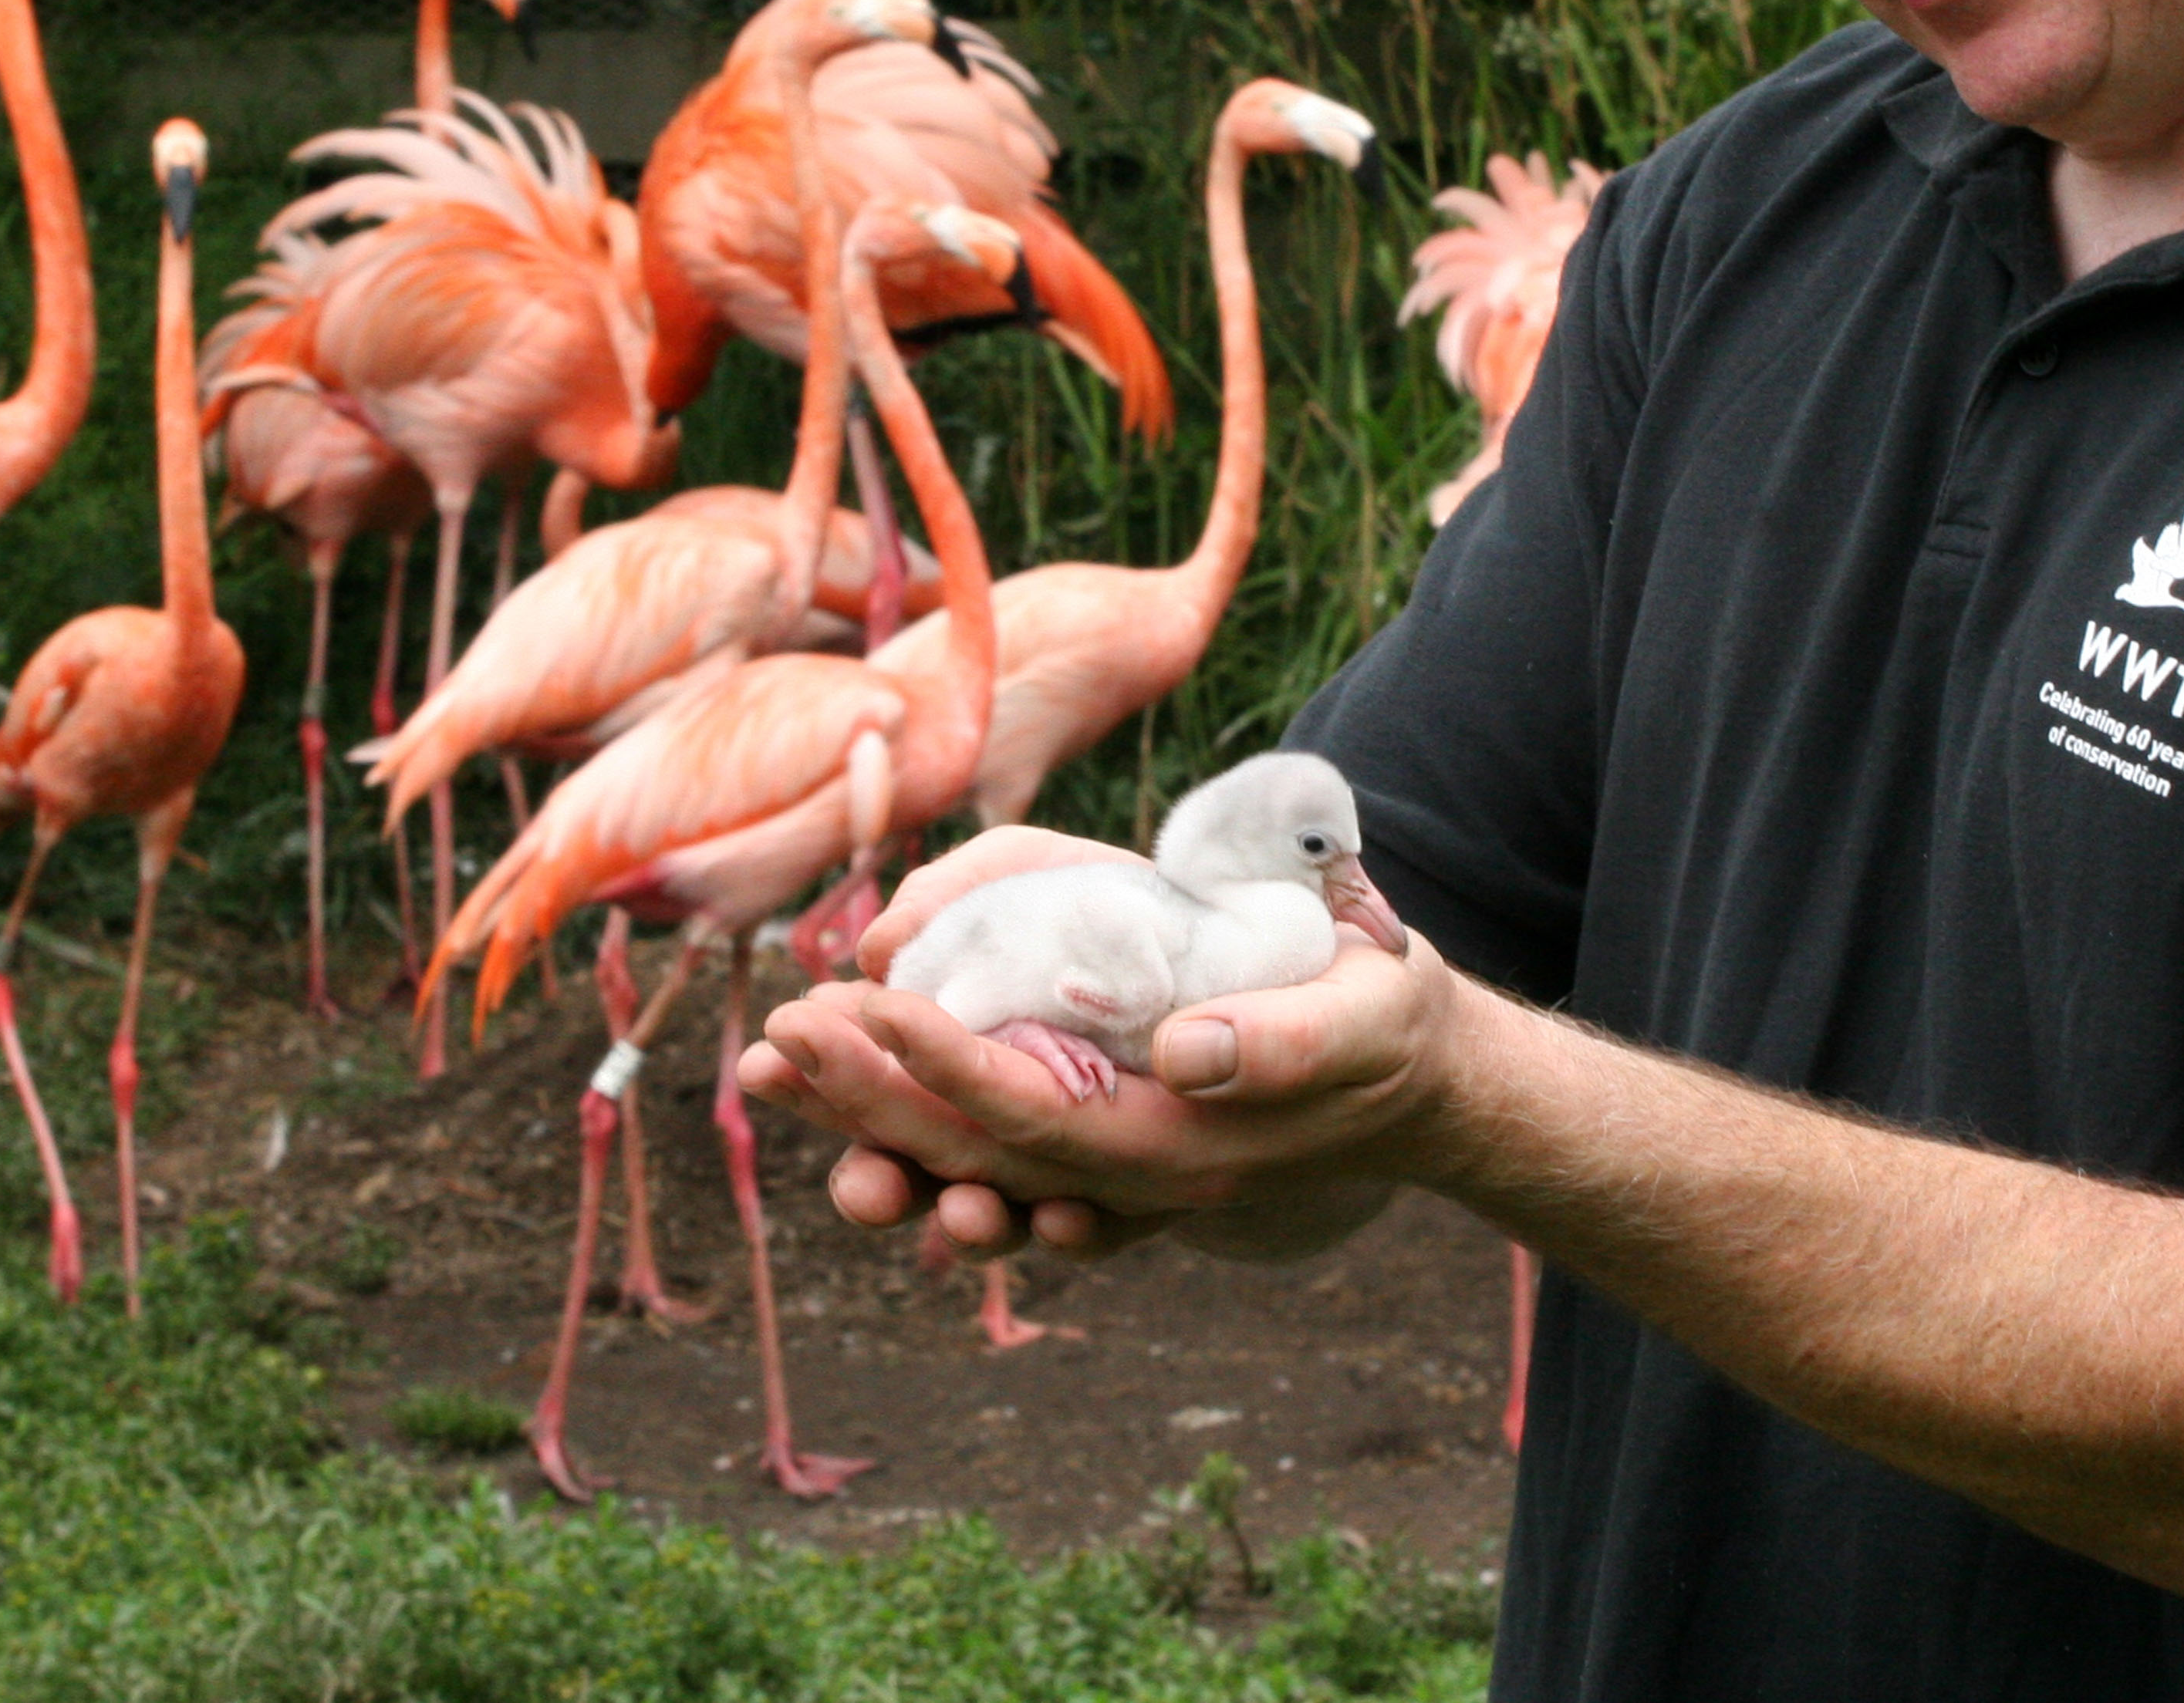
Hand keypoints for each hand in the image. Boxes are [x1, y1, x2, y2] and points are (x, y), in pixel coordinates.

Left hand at [739, 921, 1478, 1258]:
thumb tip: (1186, 1055)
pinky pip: (988, 1153)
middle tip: (772, 1042)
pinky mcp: (1098, 1142)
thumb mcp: (1360, 1020)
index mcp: (1179, 1151)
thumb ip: (1283, 1043)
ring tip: (776, 1073)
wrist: (1411, 1079)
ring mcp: (1106, 1169)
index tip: (865, 1004)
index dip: (943, 1065)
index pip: (1035, 1116)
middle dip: (866, 1097)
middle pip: (972, 1150)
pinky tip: (844, 1113)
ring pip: (964, 1158)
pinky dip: (912, 1128)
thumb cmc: (1385, 1028)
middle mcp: (1125, 1178)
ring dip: (865, 1120)